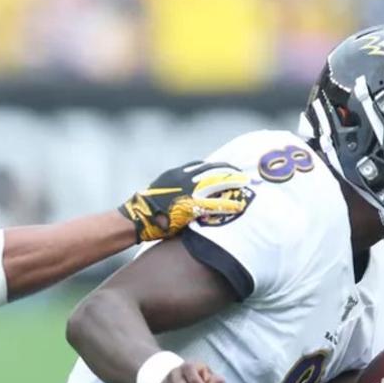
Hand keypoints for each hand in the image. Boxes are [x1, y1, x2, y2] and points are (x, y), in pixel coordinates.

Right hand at [120, 162, 250, 242]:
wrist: (137, 217)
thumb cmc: (145, 208)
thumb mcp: (159, 190)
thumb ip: (173, 188)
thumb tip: (181, 192)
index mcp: (176, 174)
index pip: (202, 165)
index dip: (218, 166)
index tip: (228, 168)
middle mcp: (184, 178)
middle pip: (213, 170)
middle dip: (230, 171)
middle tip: (243, 174)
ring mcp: (188, 191)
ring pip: (217, 182)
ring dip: (233, 182)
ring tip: (246, 184)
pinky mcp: (191, 206)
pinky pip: (214, 204)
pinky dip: (228, 204)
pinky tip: (239, 206)